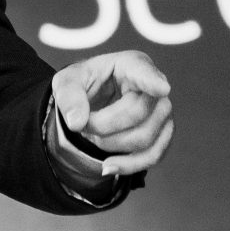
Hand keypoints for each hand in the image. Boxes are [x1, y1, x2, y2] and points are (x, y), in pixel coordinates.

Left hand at [48, 49, 174, 182]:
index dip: (152, 81)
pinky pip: (152, 156)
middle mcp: (154, 87)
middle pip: (137, 113)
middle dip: (103, 126)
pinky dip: (128, 165)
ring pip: (144, 138)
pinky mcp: (163, 135)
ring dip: (111, 145)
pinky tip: (108, 166)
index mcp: (131, 65)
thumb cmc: (83, 84)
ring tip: (94, 137)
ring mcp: (163, 113)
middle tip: (84, 125)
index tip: (162, 88)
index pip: (143, 72)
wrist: (92, 102)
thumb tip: (77, 122)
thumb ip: (69, 97)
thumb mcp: (66, 83)